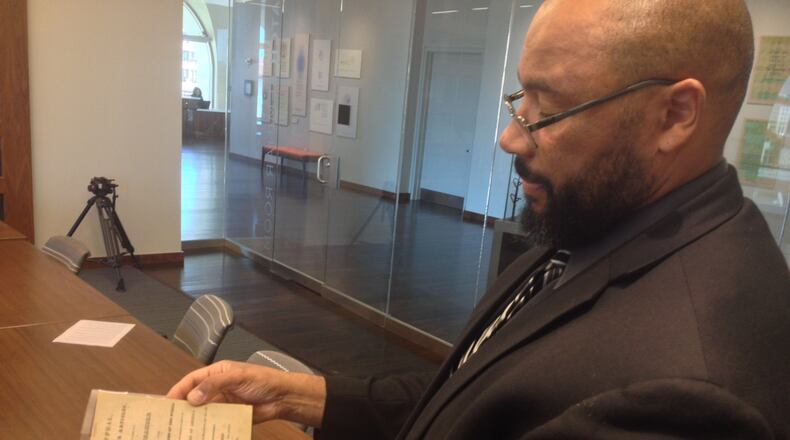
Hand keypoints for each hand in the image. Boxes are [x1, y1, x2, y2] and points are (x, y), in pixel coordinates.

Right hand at [166, 360, 326, 426]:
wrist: (282, 397)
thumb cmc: (262, 380)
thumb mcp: (237, 377)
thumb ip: (215, 385)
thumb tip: (192, 397)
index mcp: (217, 374)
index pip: (192, 381)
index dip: (178, 391)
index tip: (165, 403)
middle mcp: (217, 388)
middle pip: (194, 398)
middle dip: (182, 408)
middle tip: (169, 421)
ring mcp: (223, 403)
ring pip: (202, 413)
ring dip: (193, 421)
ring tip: (181, 431)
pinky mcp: (230, 416)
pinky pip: (214, 423)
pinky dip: (207, 429)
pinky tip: (200, 435)